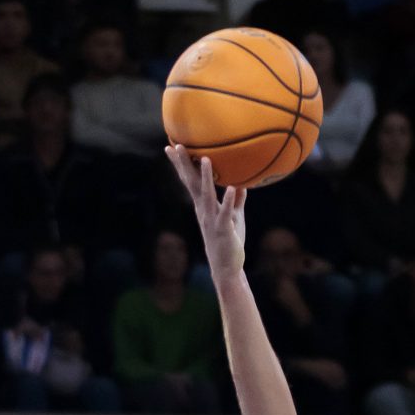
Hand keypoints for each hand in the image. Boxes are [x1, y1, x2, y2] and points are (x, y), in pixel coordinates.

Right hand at [167, 142, 246, 284]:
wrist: (226, 268)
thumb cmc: (229, 242)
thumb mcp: (234, 217)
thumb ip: (237, 201)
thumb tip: (241, 184)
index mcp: (203, 206)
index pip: (190, 181)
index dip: (182, 164)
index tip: (172, 146)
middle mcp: (203, 210)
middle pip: (192, 183)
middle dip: (184, 165)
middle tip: (176, 145)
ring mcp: (212, 219)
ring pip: (207, 195)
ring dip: (206, 177)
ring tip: (205, 158)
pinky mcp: (223, 229)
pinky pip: (226, 212)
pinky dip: (229, 200)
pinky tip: (233, 187)